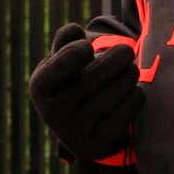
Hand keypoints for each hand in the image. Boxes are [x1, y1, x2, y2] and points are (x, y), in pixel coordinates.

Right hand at [28, 23, 143, 161]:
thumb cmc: (69, 83)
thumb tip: (75, 29)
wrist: (76, 128)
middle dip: (114, 60)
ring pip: (112, 95)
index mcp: (40, 88)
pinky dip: (134, 97)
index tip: (87, 46)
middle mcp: (53, 113)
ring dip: (128, 76)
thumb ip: (65, 42)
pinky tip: (133, 90)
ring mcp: (75, 132)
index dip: (73, 55)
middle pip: (92, 80)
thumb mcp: (60, 63)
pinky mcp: (98, 144)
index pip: (57, 69)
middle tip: (127, 50)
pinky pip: (125, 113)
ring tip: (131, 70)